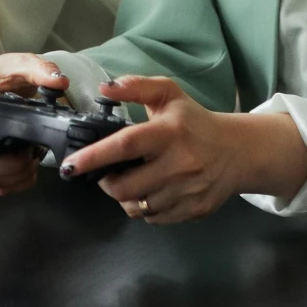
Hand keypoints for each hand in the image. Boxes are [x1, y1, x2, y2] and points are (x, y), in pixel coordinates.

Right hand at [0, 53, 68, 195]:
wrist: (5, 79)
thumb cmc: (5, 72)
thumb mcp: (23, 64)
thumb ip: (40, 70)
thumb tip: (58, 81)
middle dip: (4, 167)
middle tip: (28, 157)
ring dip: (10, 177)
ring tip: (31, 163)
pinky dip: (11, 183)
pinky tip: (27, 170)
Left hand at [60, 76, 306, 224]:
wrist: (237, 152)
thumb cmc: (194, 122)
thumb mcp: (168, 94)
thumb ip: (136, 87)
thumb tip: (104, 88)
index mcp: (168, 132)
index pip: (124, 146)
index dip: (93, 157)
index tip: (70, 166)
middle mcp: (179, 164)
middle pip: (125, 187)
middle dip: (107, 183)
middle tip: (107, 174)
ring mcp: (187, 191)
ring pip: (138, 207)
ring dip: (125, 197)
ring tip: (131, 181)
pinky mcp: (194, 210)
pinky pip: (154, 218)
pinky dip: (145, 208)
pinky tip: (151, 191)